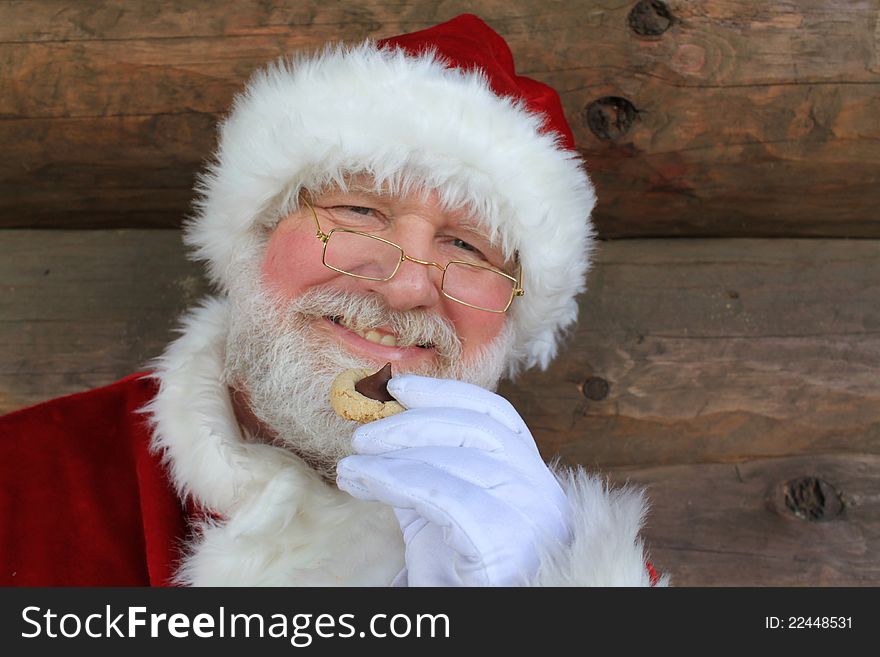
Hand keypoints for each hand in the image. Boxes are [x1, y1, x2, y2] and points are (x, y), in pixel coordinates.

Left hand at [336, 374, 570, 585]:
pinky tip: (362, 481)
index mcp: (531, 478)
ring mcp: (530, 516)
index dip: (447, 393)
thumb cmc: (457, 576)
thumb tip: (382, 431)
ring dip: (394, 452)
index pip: (496, 416)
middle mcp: (540, 491)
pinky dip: (394, 479)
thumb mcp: (438, 515)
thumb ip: (421, 472)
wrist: (470, 621)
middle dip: (412, 421)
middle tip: (362, 434)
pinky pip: (442, 494)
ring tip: (352, 463)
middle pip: (476, 429)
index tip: (399, 387)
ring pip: (457, 458)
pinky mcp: (505, 542)